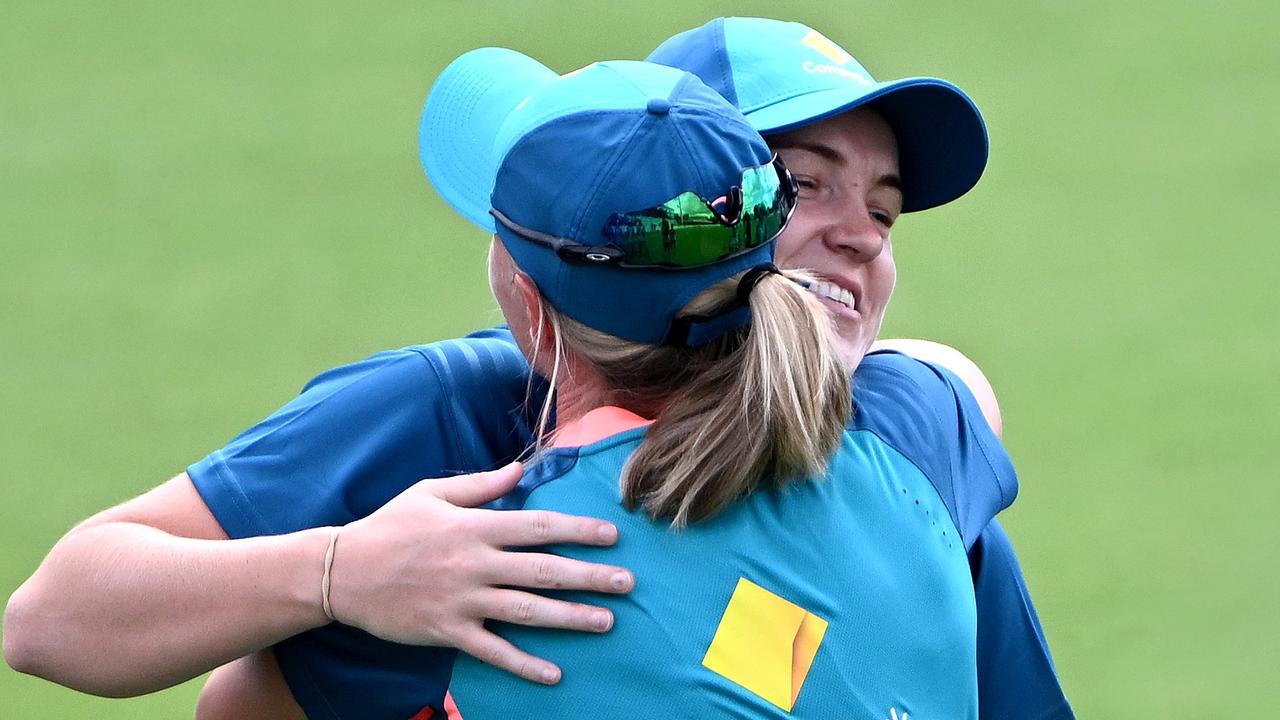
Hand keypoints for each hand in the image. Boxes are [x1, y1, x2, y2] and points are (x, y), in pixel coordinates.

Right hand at [327, 462, 632, 683]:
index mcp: (474, 527)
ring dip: (569, 618)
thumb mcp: (430, 493)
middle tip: (627, 583)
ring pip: (526, 611)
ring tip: (606, 622)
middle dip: (590, 577)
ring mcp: (462, 600)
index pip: (538, 527)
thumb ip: (480, 485)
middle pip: (543, 571)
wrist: (342, 572)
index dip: (578, 531)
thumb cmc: (388, 527)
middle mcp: (474, 564)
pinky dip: (523, 663)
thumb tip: (520, 471)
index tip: (612, 536)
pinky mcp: (447, 631)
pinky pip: (492, 651)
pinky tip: (554, 672)